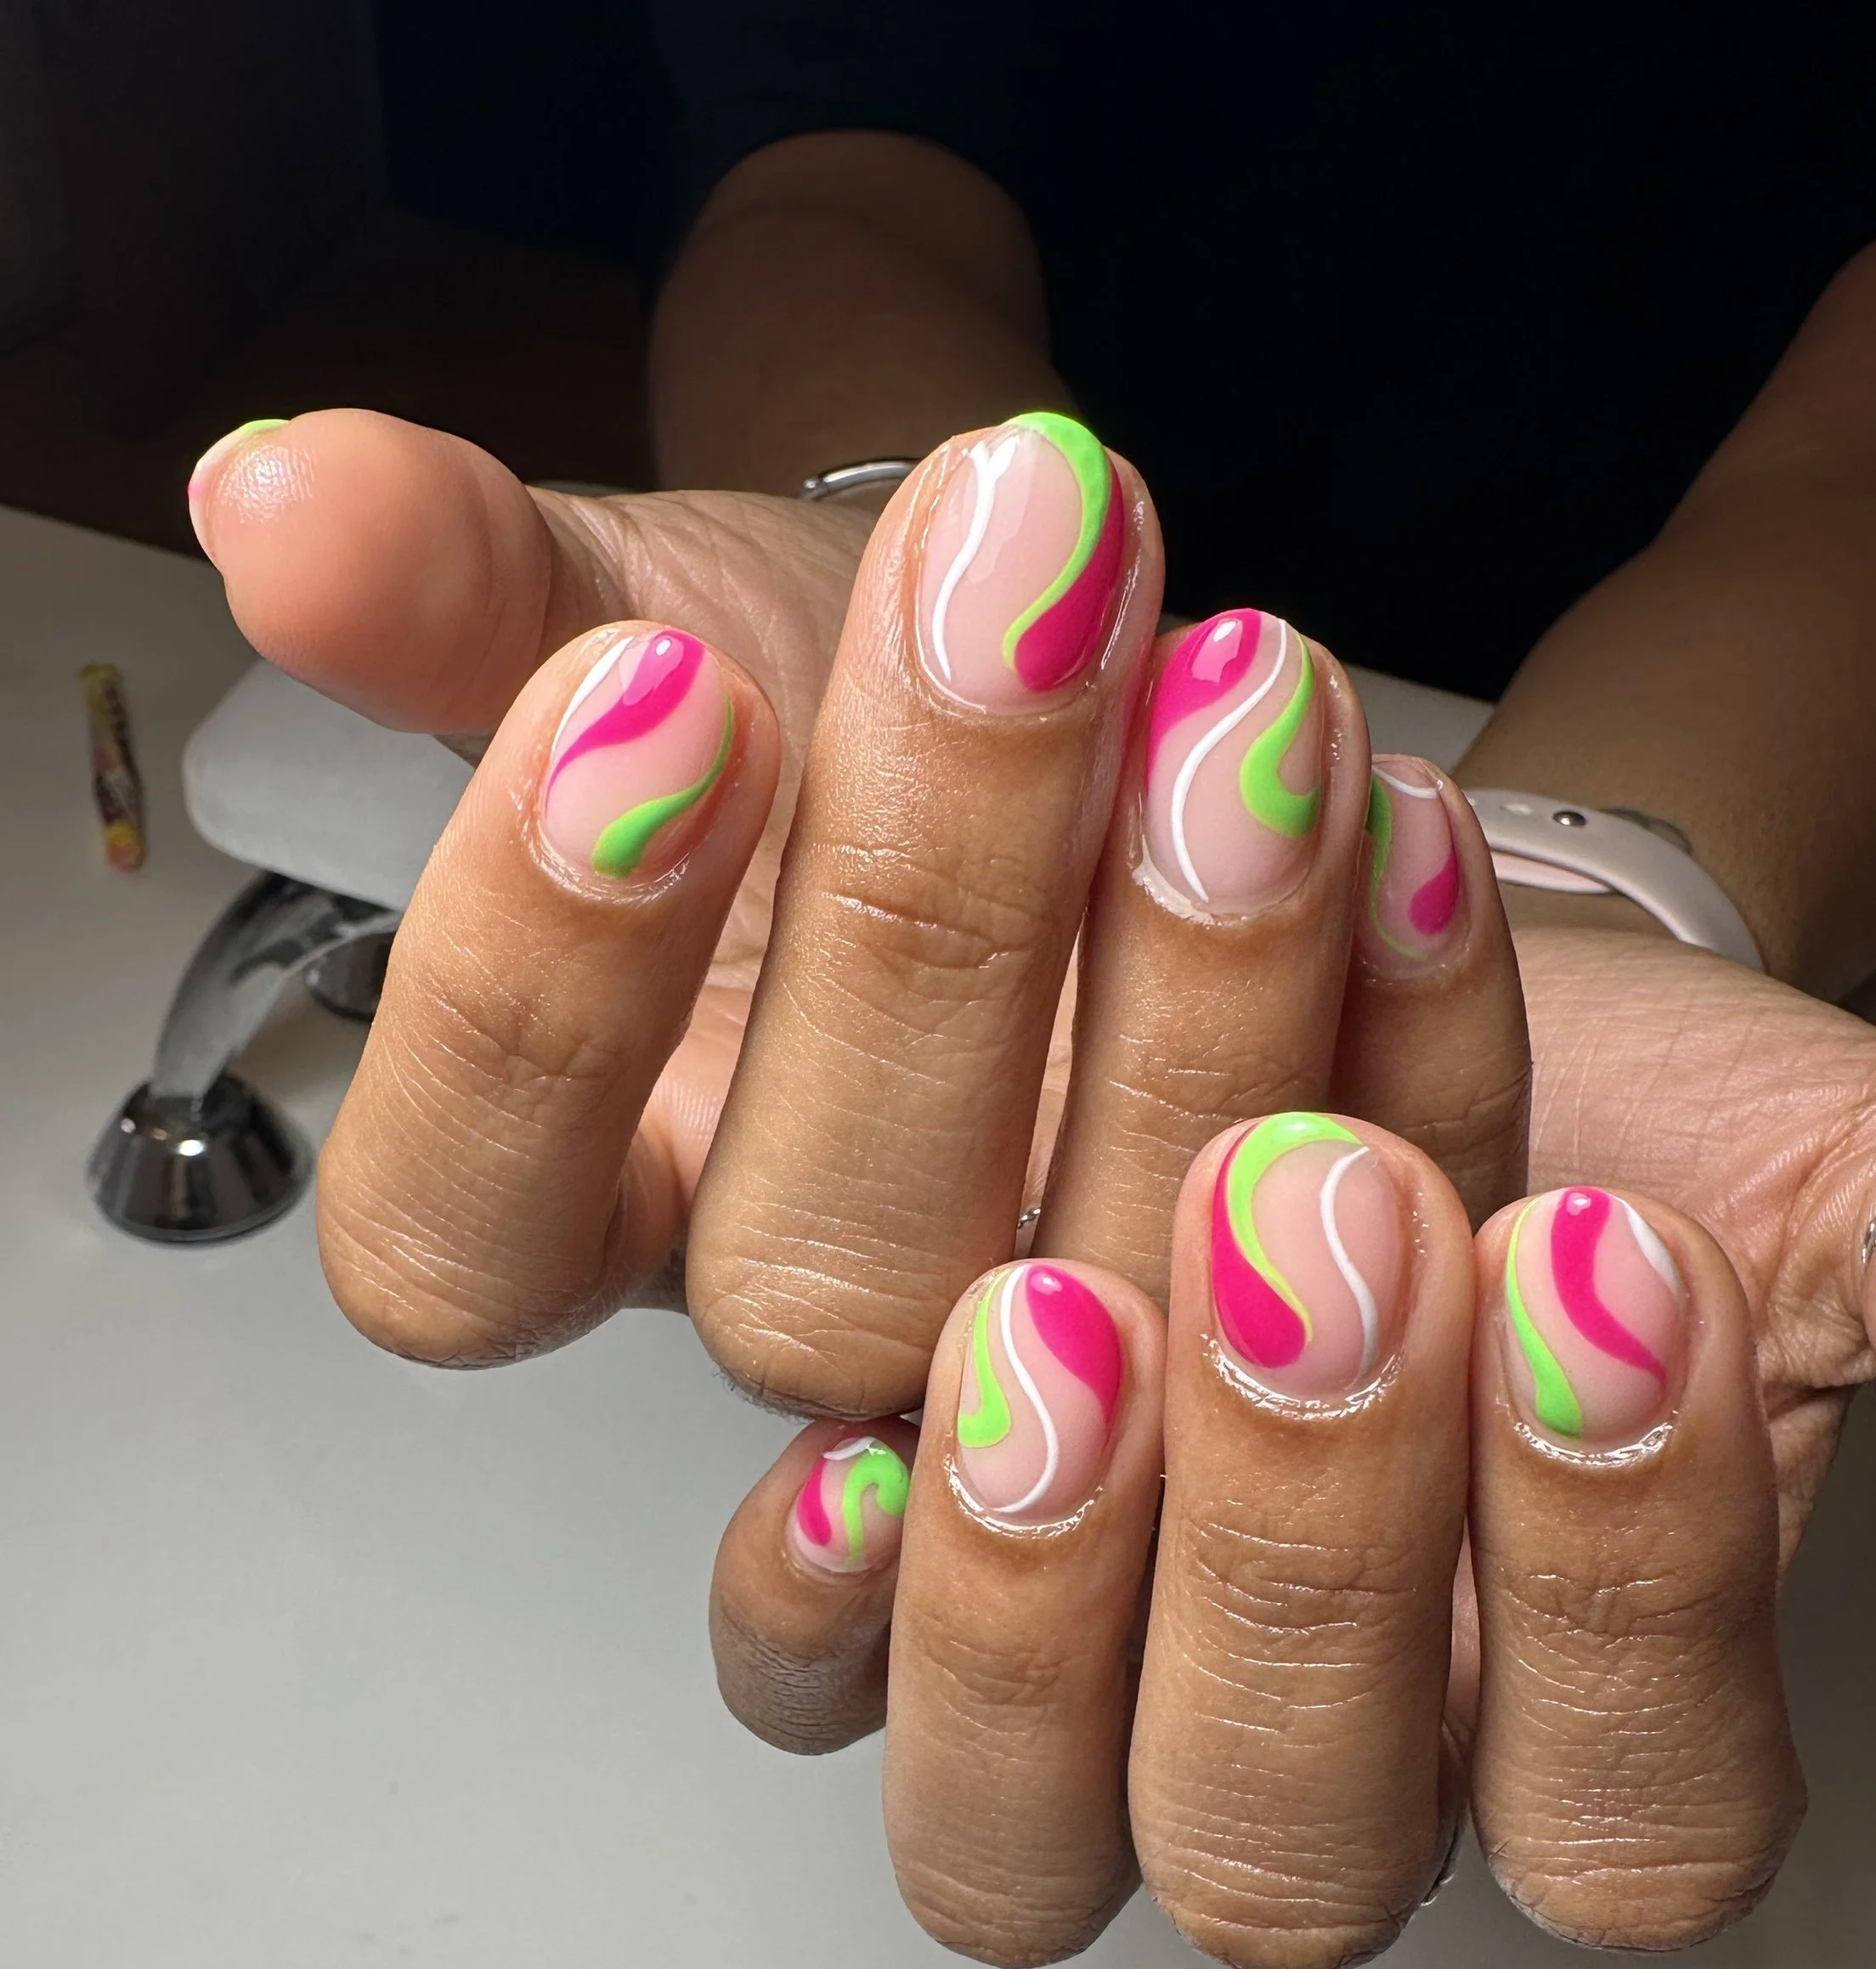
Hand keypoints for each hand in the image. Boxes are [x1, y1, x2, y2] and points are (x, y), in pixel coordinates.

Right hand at [198, 409, 1524, 1405]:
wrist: (1105, 714)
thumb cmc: (852, 704)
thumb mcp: (657, 609)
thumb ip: (470, 593)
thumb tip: (275, 499)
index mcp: (601, 1194)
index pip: (458, 1234)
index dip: (533, 1001)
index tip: (655, 693)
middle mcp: (820, 1319)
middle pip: (804, 1278)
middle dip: (921, 928)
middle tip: (1025, 602)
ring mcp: (1073, 1375)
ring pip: (1100, 1305)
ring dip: (1189, 998)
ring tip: (1249, 694)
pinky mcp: (1306, 1336)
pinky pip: (1359, 1260)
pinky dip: (1413, 1037)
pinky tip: (1406, 822)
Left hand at [710, 1107, 1799, 1968]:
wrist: (1356, 940)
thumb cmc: (1588, 1100)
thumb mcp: (1814, 1157)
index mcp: (1569, 1722)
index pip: (1624, 1812)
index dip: (1621, 1581)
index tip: (1610, 1262)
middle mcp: (1309, 1756)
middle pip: (1289, 1839)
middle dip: (1311, 1542)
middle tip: (1319, 1217)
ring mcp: (1075, 1693)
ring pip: (1022, 1817)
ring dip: (1047, 1571)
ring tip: (1069, 1290)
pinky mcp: (872, 1570)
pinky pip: (801, 1686)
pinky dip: (809, 1586)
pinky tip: (850, 1429)